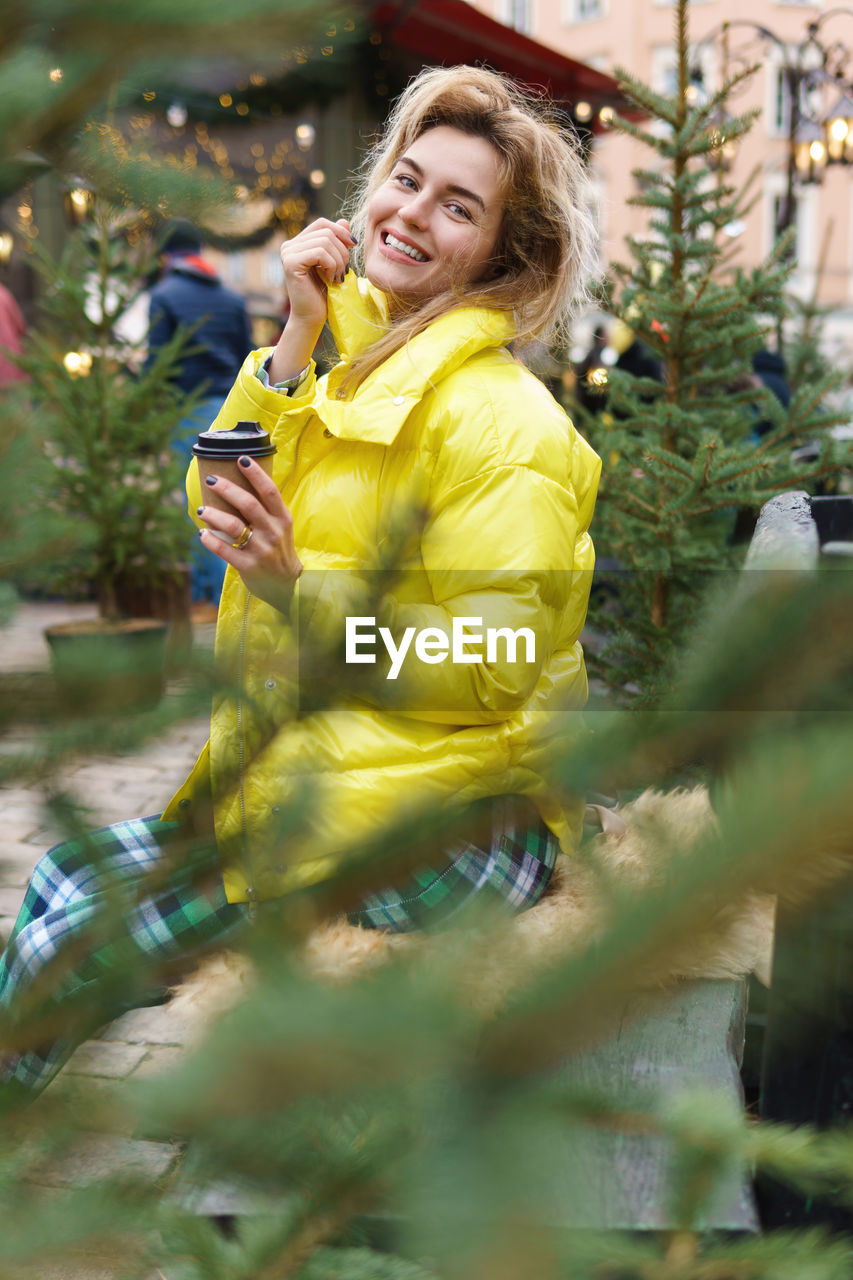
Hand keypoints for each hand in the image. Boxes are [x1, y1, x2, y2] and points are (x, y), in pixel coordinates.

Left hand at [197, 458, 302, 613]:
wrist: (288, 584)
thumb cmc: (278, 549)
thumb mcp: (280, 527)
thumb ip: (265, 509)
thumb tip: (236, 484)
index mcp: (282, 518)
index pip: (269, 491)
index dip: (255, 474)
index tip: (240, 459)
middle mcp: (273, 532)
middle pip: (248, 504)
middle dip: (227, 489)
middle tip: (211, 480)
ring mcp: (261, 550)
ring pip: (233, 526)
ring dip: (214, 515)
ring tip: (202, 510)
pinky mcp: (249, 566)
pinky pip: (225, 550)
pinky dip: (210, 541)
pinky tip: (202, 534)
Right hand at [280, 216, 355, 330]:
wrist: (312, 317)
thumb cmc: (324, 293)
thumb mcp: (334, 263)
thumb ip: (337, 242)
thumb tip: (344, 221)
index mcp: (298, 243)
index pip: (322, 224)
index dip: (340, 231)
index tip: (353, 246)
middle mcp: (289, 245)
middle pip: (326, 231)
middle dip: (342, 251)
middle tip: (344, 271)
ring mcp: (288, 253)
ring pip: (325, 241)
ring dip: (338, 260)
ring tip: (337, 277)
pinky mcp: (291, 263)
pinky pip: (320, 253)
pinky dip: (331, 265)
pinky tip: (330, 279)